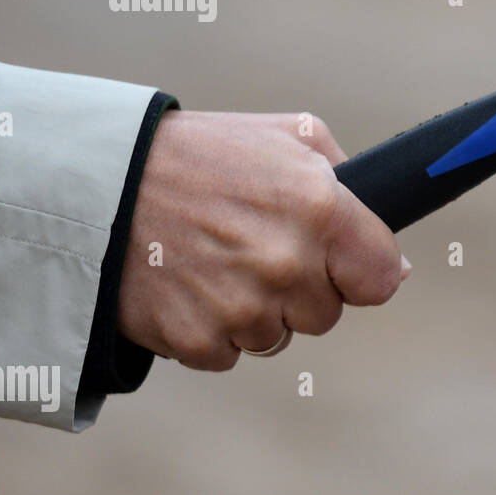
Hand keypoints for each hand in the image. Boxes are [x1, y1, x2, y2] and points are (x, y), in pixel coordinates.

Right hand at [117, 110, 409, 368]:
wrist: (99, 181)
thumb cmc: (205, 154)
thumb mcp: (290, 139)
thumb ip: (355, 190)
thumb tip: (396, 267)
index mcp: (319, 207)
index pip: (380, 277)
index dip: (363, 272)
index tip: (343, 264)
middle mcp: (287, 262)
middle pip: (328, 313)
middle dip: (301, 288)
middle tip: (254, 246)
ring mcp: (242, 307)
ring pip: (279, 337)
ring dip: (256, 310)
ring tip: (214, 260)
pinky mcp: (197, 340)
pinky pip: (230, 355)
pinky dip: (212, 329)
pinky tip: (187, 284)